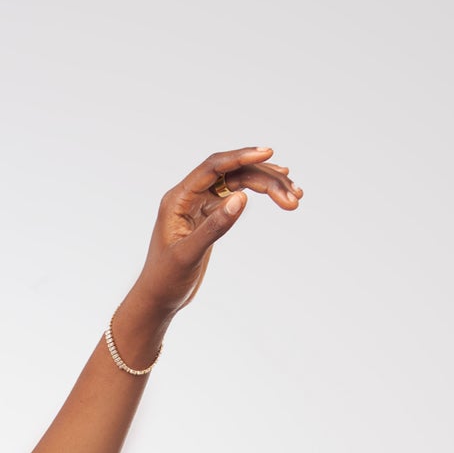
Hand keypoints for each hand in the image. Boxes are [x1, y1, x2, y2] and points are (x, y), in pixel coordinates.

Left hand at [132, 145, 301, 320]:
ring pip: (237, 183)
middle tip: (294, 194)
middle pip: (231, 174)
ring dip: (266, 186)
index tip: (267, 154)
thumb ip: (214, 226)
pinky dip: (257, 195)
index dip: (241, 157)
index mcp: (178, 199)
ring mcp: (201, 204)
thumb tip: (241, 197)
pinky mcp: (210, 215)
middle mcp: (190, 196)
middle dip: (264, 179)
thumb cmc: (165, 279)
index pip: (213, 168)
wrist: (158, 299)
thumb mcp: (188, 255)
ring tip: (295, 196)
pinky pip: (236, 196)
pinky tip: (278, 195)